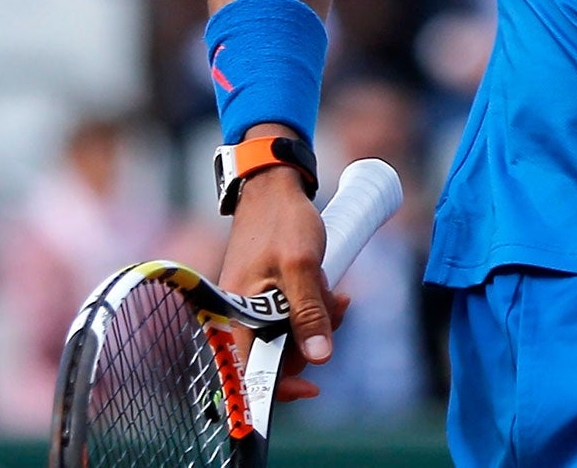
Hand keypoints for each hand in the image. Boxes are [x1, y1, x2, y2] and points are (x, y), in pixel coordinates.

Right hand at [217, 160, 347, 401]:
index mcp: (236, 315)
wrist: (274, 189)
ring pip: (289, 334)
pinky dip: (314, 308)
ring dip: (319, 320)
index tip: (313, 388)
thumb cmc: (283, 224)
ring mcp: (253, 305)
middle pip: (277, 354)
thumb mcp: (302, 266)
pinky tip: (332, 290)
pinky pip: (291, 315)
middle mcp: (239, 316)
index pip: (251, 372)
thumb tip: (320, 358)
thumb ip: (310, 312)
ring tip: (338, 293)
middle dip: (313, 338)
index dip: (281, 386)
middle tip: (340, 308)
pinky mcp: (266, 295)